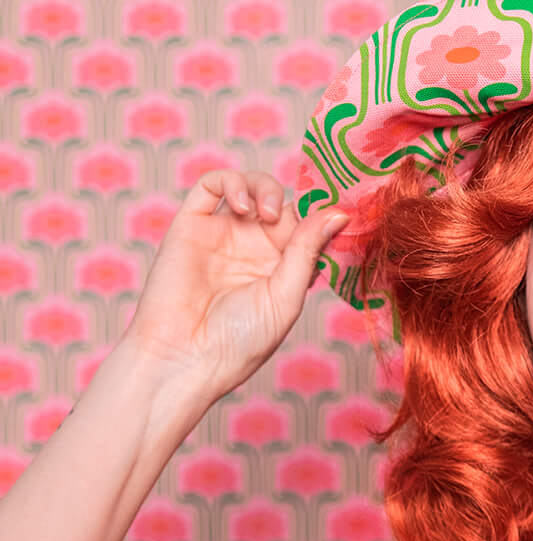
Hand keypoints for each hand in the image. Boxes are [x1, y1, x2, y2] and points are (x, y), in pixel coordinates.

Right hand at [124, 170, 347, 396]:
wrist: (184, 358)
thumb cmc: (239, 342)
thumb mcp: (286, 297)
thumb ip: (308, 251)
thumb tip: (339, 213)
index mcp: (282, 269)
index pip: (307, 227)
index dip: (320, 216)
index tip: (334, 215)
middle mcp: (253, 249)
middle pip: (282, 202)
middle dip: (292, 201)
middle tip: (287, 220)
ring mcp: (222, 234)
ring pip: (249, 187)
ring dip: (264, 188)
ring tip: (266, 213)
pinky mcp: (191, 225)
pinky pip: (210, 186)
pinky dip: (231, 182)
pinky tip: (242, 206)